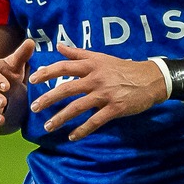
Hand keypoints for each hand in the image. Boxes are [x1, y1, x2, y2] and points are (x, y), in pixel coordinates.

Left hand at [29, 45, 167, 140]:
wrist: (151, 79)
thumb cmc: (124, 68)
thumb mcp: (101, 57)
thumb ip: (79, 53)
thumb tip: (59, 46)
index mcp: (92, 64)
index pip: (64, 66)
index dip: (47, 73)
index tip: (32, 80)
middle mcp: (95, 78)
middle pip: (66, 88)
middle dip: (48, 98)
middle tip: (34, 107)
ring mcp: (105, 94)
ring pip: (77, 107)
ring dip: (61, 118)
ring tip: (48, 126)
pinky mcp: (114, 108)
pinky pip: (94, 121)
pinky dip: (82, 130)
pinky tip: (72, 137)